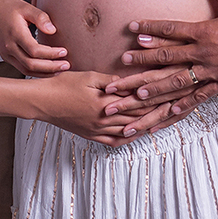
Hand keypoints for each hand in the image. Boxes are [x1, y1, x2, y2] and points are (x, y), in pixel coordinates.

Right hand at [0, 0, 69, 73]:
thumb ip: (40, 17)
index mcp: (15, 33)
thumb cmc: (6, 7)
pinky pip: (22, 68)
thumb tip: (53, 30)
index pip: (35, 50)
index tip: (64, 51)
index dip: (51, 54)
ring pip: (26, 70)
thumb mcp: (25, 7)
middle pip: (31, 64)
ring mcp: (7, 54)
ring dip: (44, 73)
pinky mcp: (7, 57)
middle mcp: (9, 47)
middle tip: (66, 65)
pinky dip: (36, 71)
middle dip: (51, 67)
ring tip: (60, 70)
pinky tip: (47, 70)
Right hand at [27, 71, 178, 144]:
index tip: (172, 93)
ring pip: (129, 131)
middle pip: (137, 117)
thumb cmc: (63, 84)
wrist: (42, 102)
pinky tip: (138, 134)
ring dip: (147, 126)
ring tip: (163, 121)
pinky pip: (115, 141)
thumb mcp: (89, 77)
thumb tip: (132, 82)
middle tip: (175, 107)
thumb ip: (112, 81)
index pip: (137, 101)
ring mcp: (98, 130)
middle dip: (157, 112)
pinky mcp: (91, 136)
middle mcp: (104, 120)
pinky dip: (129, 138)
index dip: (156, 98)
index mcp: (105, 103)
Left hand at [109, 0, 217, 115]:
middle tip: (121, 65)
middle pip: (167, 56)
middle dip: (142, 61)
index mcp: (204, 31)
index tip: (132, 28)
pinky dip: (186, 104)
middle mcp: (203, 52)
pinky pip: (201, 96)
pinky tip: (170, 111)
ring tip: (136, 96)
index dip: (151, 27)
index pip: (171, 28)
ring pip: (178, 81)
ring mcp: (211, 70)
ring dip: (156, 88)